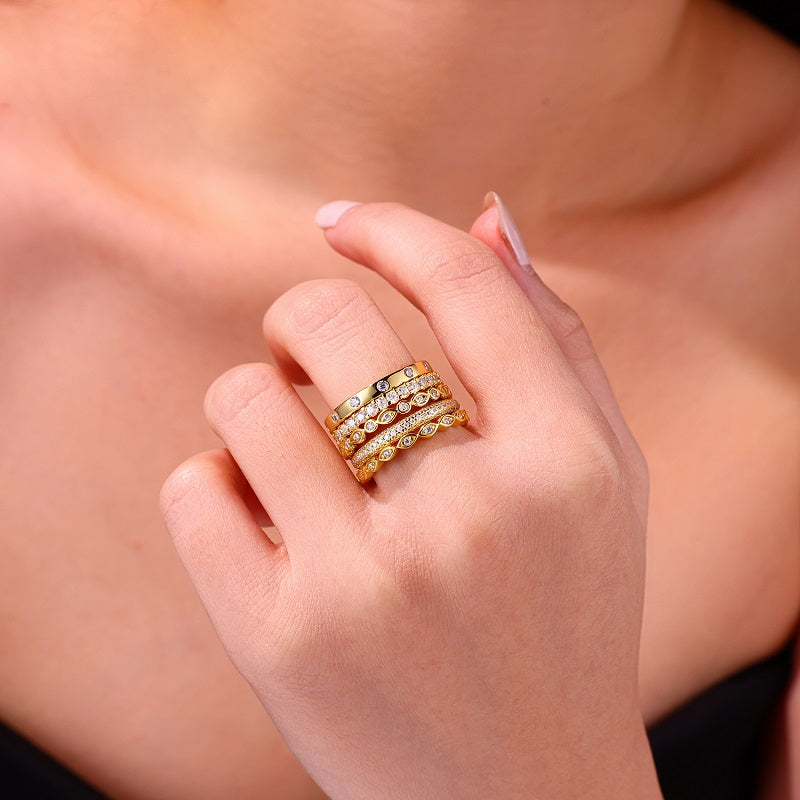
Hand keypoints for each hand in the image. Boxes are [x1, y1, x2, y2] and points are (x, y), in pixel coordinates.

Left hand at [160, 197, 660, 798]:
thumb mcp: (602, 480)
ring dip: (257, 406)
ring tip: (296, 457)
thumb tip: (484, 216)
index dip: (389, 229)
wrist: (522, 794)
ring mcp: (367, 583)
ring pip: (244, 400)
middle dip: (302, 321)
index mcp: (565, 464)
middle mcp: (471, 516)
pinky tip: (264, 527)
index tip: (343, 222)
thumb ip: (554, 341)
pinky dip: (216, 487)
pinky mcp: (280, 642)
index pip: (463, 285)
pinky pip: (193, 490)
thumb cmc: (563, 620)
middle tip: (313, 359)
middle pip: (325, 321)